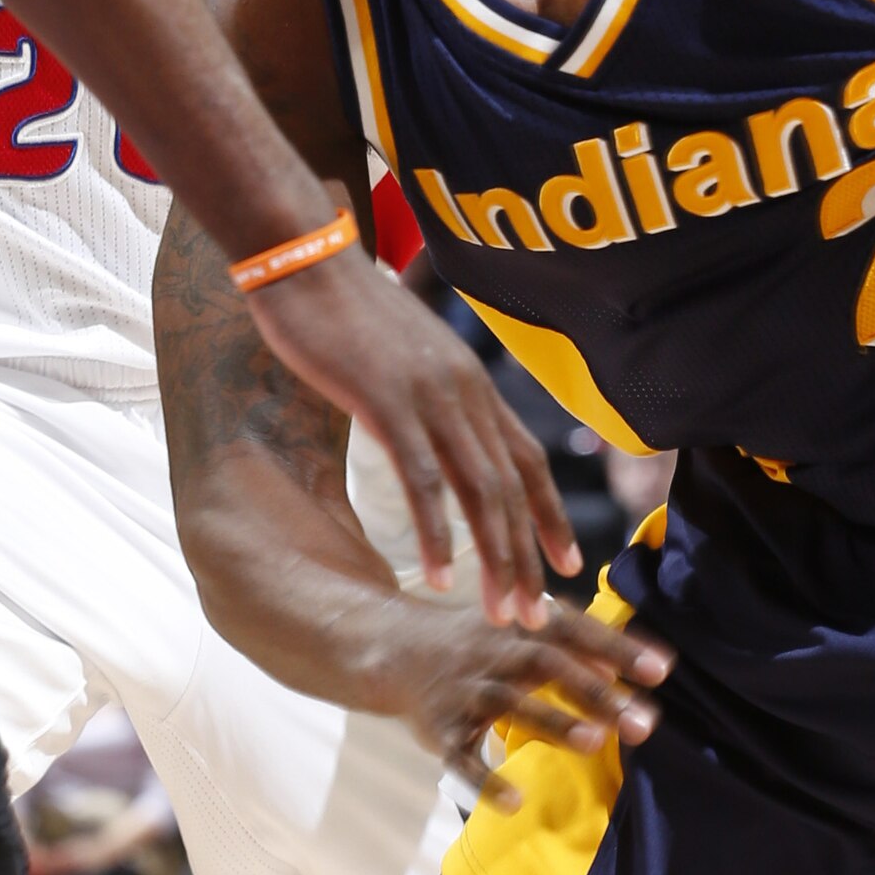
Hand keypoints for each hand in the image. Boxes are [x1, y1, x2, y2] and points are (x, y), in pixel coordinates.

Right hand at [244, 250, 580, 625]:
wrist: (307, 257)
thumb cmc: (348, 306)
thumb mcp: (408, 354)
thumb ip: (432, 392)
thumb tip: (441, 425)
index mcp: (472, 383)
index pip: (529, 459)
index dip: (550, 516)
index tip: (568, 565)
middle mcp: (465, 392)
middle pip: (512, 488)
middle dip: (527, 557)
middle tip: (535, 617)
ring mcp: (430, 397)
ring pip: (479, 491)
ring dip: (494, 559)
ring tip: (498, 614)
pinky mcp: (387, 402)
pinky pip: (422, 480)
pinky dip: (435, 533)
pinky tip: (436, 577)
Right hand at [370, 596, 670, 811]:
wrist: (394, 648)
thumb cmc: (478, 641)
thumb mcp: (521, 627)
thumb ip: (575, 643)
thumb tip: (632, 667)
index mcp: (520, 625)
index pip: (576, 630)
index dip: (618, 648)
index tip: (662, 670)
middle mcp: (493, 652)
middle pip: (547, 665)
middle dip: (596, 693)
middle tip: (643, 722)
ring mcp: (465, 691)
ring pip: (509, 705)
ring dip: (552, 723)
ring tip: (596, 743)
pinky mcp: (440, 731)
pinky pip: (462, 758)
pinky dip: (485, 781)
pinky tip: (515, 802)